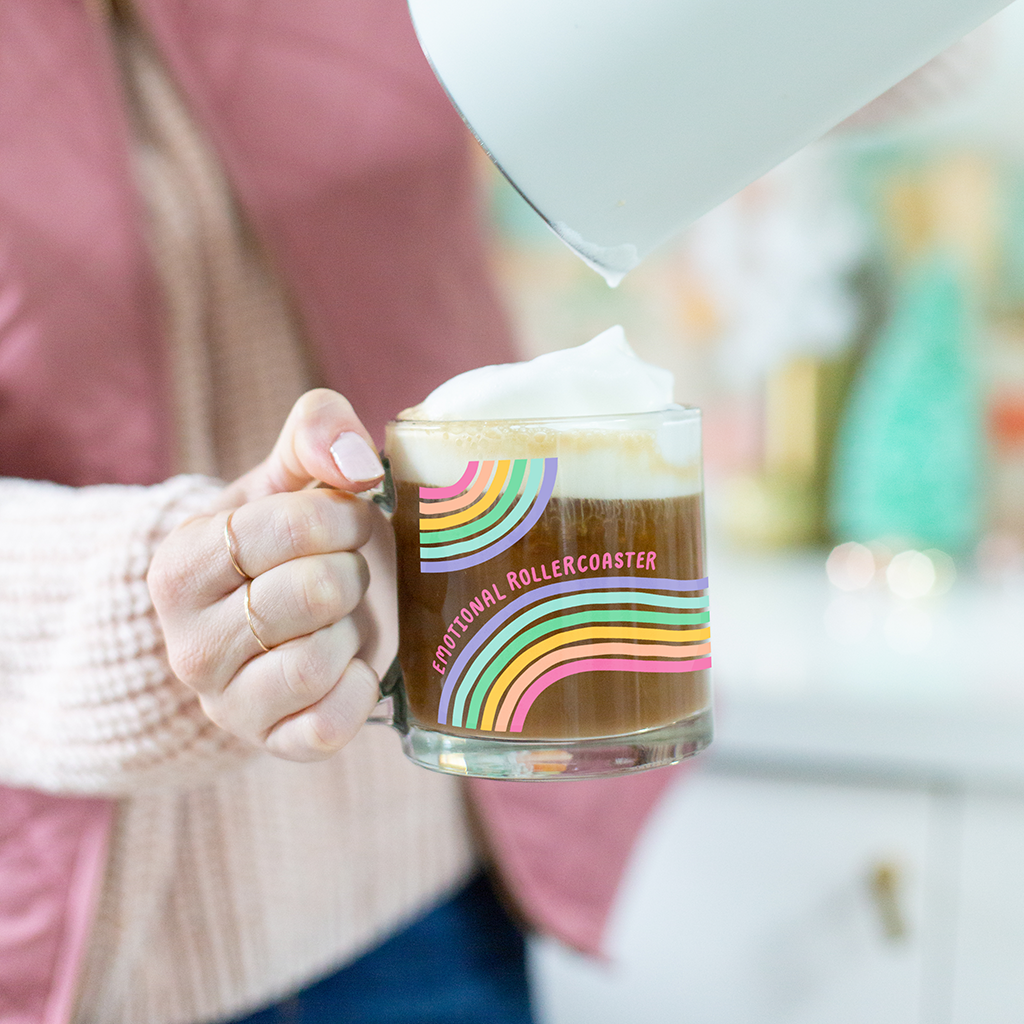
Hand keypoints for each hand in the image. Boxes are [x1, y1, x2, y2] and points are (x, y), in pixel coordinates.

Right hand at [148, 389, 396, 760]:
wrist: (274, 617)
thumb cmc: (286, 542)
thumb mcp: (288, 477)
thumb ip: (316, 434)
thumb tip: (355, 461)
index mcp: (181, 564)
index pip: (284, 529)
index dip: (339, 517)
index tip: (347, 516)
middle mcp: (188, 642)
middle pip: (313, 594)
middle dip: (349, 572)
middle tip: (340, 570)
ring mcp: (226, 702)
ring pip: (320, 661)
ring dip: (351, 629)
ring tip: (334, 618)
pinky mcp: (271, 743)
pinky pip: (332, 724)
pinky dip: (359, 688)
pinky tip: (346, 663)